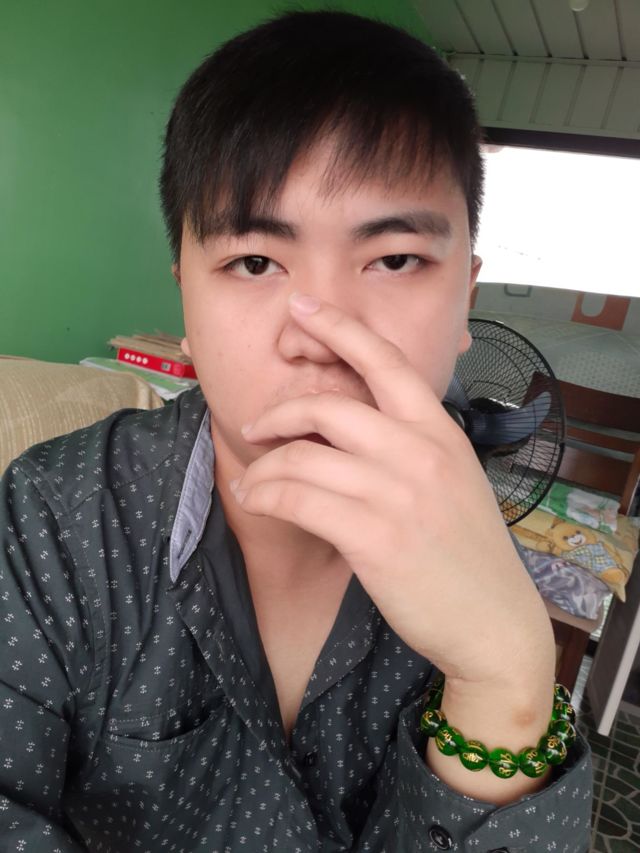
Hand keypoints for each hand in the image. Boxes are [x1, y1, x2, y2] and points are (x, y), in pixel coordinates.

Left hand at [232, 293, 552, 687]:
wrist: (493, 620)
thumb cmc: (468, 552)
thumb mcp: (452, 480)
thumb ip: (410, 447)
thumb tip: (350, 432)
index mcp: (440, 430)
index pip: (384, 360)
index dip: (338, 327)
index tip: (302, 308)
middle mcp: (419, 450)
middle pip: (327, 407)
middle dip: (279, 413)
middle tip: (256, 428)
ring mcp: (396, 492)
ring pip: (301, 458)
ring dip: (263, 468)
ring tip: (252, 482)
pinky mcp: (373, 536)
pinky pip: (297, 500)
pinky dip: (265, 497)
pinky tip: (257, 502)